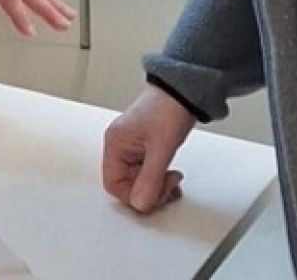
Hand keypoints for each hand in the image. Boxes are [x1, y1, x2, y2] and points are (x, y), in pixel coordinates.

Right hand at [103, 85, 194, 211]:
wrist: (182, 93)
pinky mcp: (144, 149)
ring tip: (173, 179)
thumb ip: (150, 178)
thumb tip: (140, 203)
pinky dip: (159, 179)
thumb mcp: (161, 148)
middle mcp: (120, 147)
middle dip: (149, 190)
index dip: (134, 194)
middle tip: (168, 186)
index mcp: (115, 145)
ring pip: (137, 181)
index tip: (155, 195)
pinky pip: (146, 173)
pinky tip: (170, 175)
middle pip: (126, 184)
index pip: (114, 184)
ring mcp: (131, 148)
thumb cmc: (167, 110)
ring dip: (157, 186)